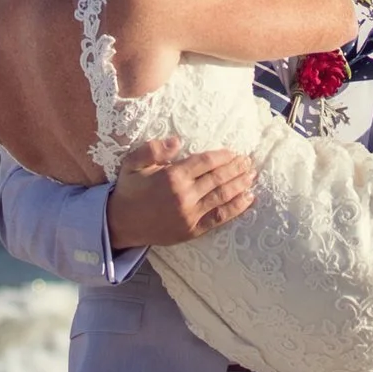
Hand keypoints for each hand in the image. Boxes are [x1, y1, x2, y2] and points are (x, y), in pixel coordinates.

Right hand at [106, 137, 258, 248]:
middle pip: (218, 178)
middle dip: (236, 168)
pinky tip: (248, 200)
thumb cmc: (129, 190)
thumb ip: (153, 149)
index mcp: (172, 176)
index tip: (234, 152)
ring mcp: (190, 214)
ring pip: (222, 196)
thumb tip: (177, 141)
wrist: (120, 224)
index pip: (205, 162)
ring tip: (252, 176)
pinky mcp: (192, 230)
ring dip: (240, 185)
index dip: (223, 156)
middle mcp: (184, 195)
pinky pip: (219, 218)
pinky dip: (236, 208)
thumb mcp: (133, 163)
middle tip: (249, 162)